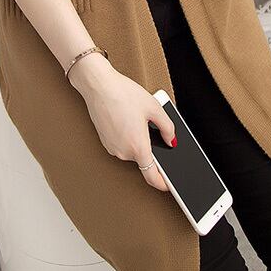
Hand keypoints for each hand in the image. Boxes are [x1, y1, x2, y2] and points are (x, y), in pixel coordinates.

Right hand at [68, 53, 176, 191]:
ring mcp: (112, 148)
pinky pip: (122, 144)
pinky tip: (127, 117)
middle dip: (150, 147)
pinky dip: (128, 135)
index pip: (152, 177)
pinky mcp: (105, 141)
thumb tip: (172, 141)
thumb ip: (169, 128)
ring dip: (138, 139)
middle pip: (143, 159)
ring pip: (132, 150)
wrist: (98, 86)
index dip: (163, 183)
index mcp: (138, 147)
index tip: (170, 184)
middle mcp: (123, 152)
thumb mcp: (154, 108)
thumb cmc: (123, 94)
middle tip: (151, 125)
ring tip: (136, 117)